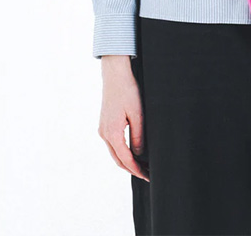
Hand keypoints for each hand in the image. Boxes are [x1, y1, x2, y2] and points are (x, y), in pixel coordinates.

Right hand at [97, 55, 149, 181]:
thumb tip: (139, 154)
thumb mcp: (137, 114)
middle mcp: (104, 134)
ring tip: (142, 166)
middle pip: (118, 159)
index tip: (147, 176)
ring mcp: (103, 129)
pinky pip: (113, 144)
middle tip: (147, 175)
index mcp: (112, 133)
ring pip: (115, 153)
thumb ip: (138, 136)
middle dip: (132, 169)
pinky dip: (122, 152)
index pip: (125, 159)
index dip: (136, 169)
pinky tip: (132, 152)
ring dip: (127, 161)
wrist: (115, 75)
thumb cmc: (127, 91)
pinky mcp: (105, 124)